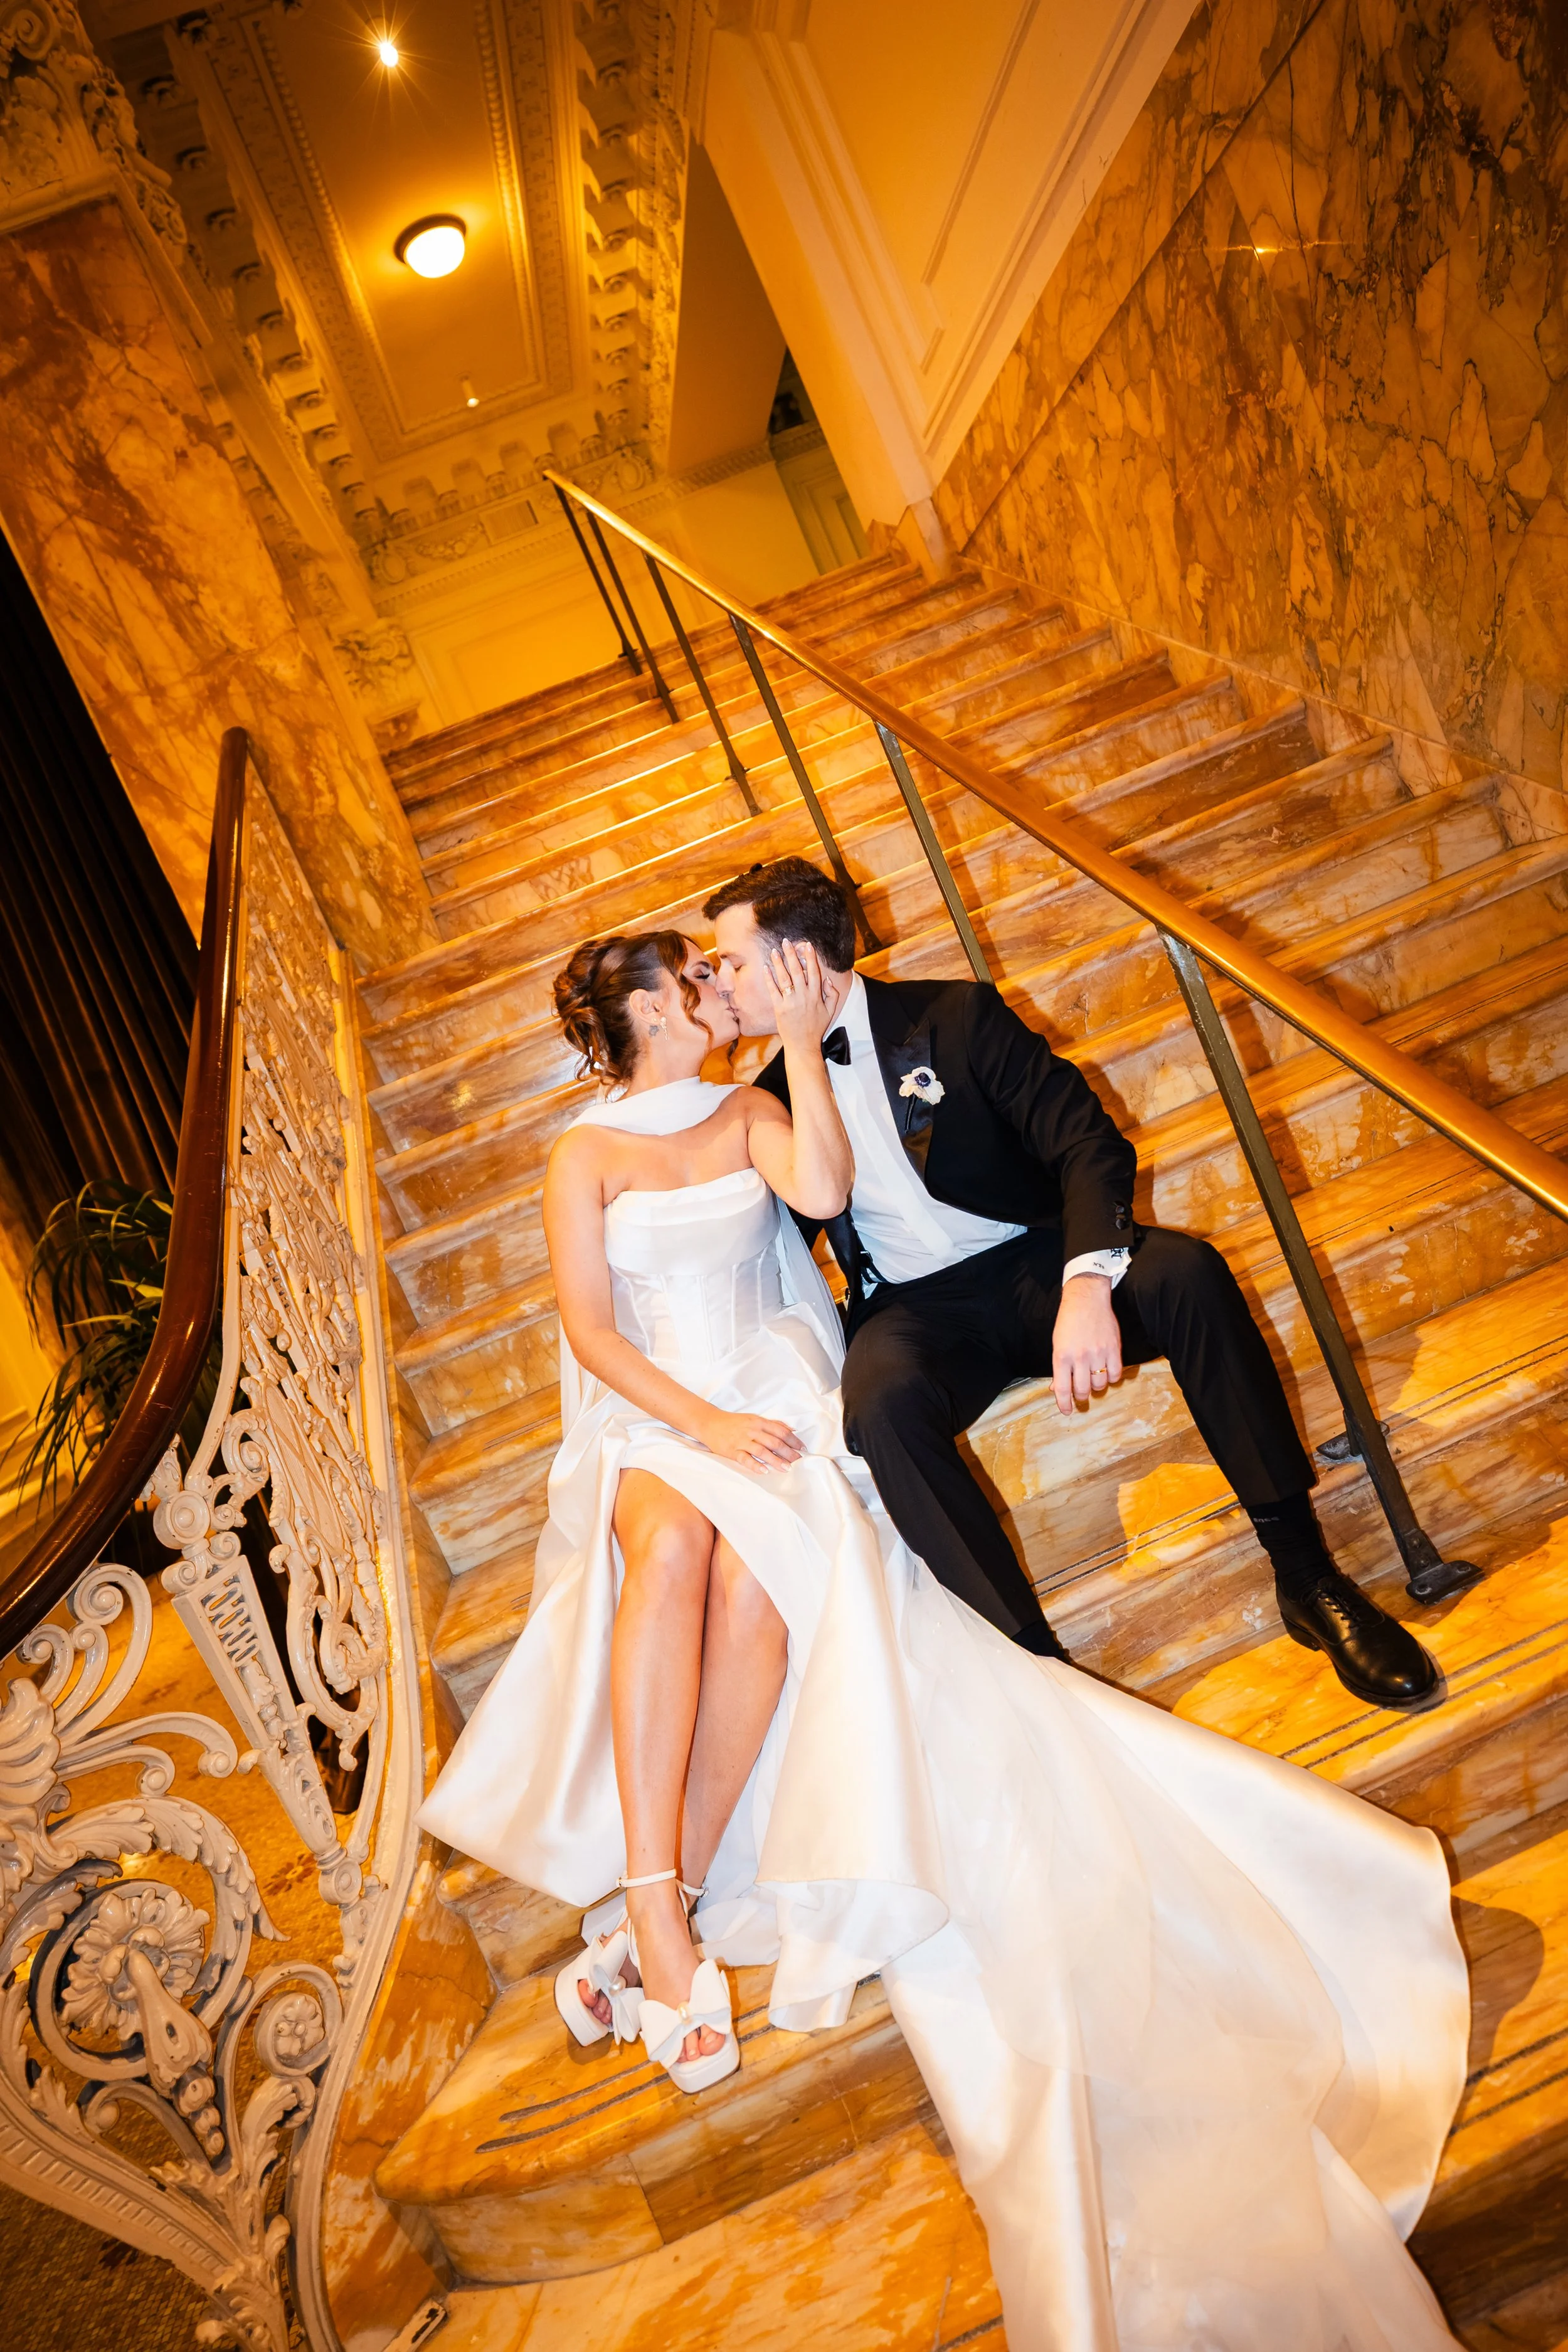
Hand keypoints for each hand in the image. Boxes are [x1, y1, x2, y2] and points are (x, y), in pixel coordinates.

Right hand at [698, 1408, 804, 1471]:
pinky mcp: (732, 1451)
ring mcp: (741, 1441)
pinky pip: (745, 1459)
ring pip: (762, 1450)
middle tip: (798, 1462)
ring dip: (775, 1460)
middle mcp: (752, 1430)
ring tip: (786, 1468)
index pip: (780, 1431)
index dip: (793, 1440)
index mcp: (759, 1422)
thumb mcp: (754, 1419)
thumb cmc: (734, 1422)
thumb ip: (773, 1424)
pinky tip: (764, 1471)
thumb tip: (791, 1429)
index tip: (802, 1449)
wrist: (710, 1423)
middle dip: (788, 1452)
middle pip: (774, 1442)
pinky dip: (755, 1465)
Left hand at [764, 939, 835, 1053]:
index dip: (810, 957)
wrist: (803, 1045)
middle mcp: (803, 996)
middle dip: (792, 954)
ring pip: (784, 978)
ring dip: (779, 963)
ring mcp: (790, 1002)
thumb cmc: (816, 1028)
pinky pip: (773, 990)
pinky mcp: (779, 1008)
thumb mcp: (830, 1011)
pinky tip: (766, 968)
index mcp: (816, 995)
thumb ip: (831, 994)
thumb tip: (827, 979)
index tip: (807, 945)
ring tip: (774, 950)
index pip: (813, 972)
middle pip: (797, 971)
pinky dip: (769, 978)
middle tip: (786, 941)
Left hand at [1051, 1274, 1122, 1415]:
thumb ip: (1059, 1368)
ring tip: (1093, 1377)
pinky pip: (1115, 1374)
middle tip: (1082, 1393)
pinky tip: (1106, 1371)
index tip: (1067, 1411)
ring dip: (1096, 1386)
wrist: (1087, 1299)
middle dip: (1081, 1396)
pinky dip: (1111, 1378)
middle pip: (1083, 1390)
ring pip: (1100, 1385)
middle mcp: (1080, 1357)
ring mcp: (1098, 1353)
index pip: (1063, 1389)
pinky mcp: (1114, 1349)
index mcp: (1062, 1356)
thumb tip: (1056, 1390)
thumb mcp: (1057, 1344)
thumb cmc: (1068, 1322)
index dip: (1064, 1404)